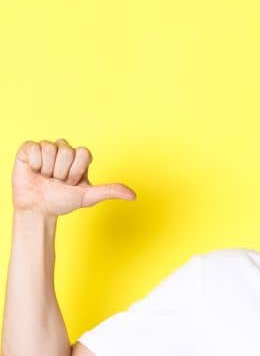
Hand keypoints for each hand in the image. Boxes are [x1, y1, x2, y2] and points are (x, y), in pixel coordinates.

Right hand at [13, 139, 135, 216]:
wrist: (37, 208)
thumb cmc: (62, 201)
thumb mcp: (88, 197)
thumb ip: (110, 191)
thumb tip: (134, 195)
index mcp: (80, 159)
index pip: (84, 153)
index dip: (77, 170)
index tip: (72, 182)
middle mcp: (64, 150)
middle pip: (67, 150)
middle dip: (62, 171)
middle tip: (57, 181)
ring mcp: (46, 148)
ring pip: (50, 148)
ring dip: (47, 169)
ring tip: (46, 177)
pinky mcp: (29, 149)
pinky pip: (34, 147)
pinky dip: (34, 163)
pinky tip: (34, 171)